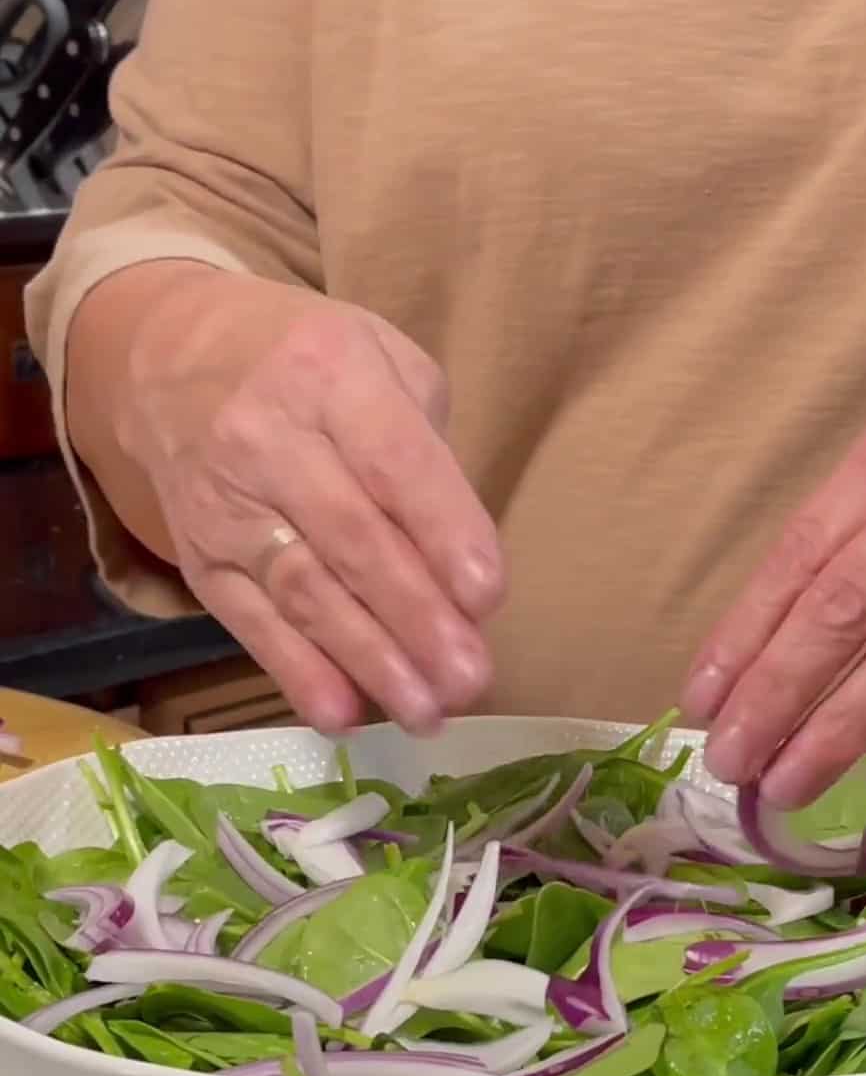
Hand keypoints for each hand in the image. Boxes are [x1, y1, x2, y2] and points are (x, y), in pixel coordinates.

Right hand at [113, 267, 502, 734]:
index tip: (488, 596)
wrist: (167, 361)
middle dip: (416, 617)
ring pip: (303, 590)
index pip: (393, 461)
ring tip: (426, 712)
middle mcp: (268, 437)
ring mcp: (225, 504)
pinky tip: (345, 714)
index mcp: (331, 373)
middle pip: (350, 538)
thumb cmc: (307, 367)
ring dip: (369, 660)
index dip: (442, 532)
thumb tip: (462, 568)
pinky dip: (298, 673)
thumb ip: (428, 451)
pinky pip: (250, 623)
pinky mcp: (200, 559)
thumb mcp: (383, 362)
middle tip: (469, 677)